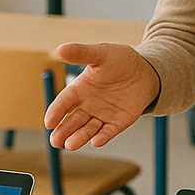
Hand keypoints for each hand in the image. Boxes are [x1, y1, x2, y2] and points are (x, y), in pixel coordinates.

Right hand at [45, 43, 160, 149]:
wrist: (146, 70)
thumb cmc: (120, 60)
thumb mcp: (100, 54)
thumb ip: (81, 53)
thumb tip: (59, 49)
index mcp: (79, 89)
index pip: (63, 102)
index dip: (56, 112)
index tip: (48, 122)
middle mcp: (88, 105)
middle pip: (72, 121)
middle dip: (63, 131)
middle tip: (54, 141)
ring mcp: (102, 115)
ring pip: (87, 129)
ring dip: (79, 137)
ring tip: (70, 145)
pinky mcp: (117, 122)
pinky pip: (108, 132)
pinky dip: (102, 137)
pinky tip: (95, 142)